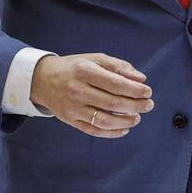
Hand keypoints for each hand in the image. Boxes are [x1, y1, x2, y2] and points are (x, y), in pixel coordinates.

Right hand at [30, 53, 154, 138]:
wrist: (42, 79)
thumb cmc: (74, 67)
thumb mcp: (95, 59)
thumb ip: (119, 66)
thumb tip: (141, 78)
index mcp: (85, 71)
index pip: (115, 84)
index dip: (135, 90)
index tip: (148, 92)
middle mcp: (78, 90)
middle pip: (112, 103)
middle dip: (135, 106)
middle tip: (149, 105)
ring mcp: (73, 108)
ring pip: (104, 120)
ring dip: (126, 121)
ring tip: (138, 118)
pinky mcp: (70, 121)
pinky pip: (93, 130)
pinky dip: (111, 133)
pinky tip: (124, 129)